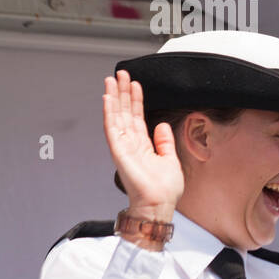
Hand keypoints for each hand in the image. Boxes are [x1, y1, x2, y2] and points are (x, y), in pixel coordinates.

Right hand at [103, 71, 183, 221]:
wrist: (159, 204)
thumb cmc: (164, 189)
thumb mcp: (170, 159)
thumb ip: (164, 141)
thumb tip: (161, 125)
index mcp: (142, 145)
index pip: (136, 117)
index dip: (135, 100)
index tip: (134, 84)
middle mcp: (130, 144)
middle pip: (124, 112)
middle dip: (122, 92)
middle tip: (120, 74)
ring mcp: (123, 146)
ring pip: (116, 116)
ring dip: (114, 97)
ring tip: (112, 79)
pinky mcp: (119, 151)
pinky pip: (112, 128)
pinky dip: (109, 112)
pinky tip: (108, 98)